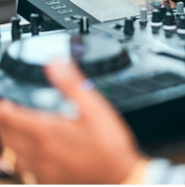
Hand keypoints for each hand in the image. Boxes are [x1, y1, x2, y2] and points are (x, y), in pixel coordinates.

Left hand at [0, 61, 145, 184]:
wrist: (119, 171)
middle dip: (2, 121)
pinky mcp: (49, 178)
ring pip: (11, 153)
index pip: (11, 116)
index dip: (2, 106)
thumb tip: (55, 63)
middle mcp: (39, 151)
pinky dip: (16, 156)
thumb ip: (71, 83)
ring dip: (6, 138)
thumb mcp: (93, 106)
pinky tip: (23, 153)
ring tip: (8, 127)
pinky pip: (22, 168)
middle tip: (4, 110)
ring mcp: (42, 167)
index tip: (2, 99)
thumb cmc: (108, 140)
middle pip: (6, 135)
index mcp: (47, 131)